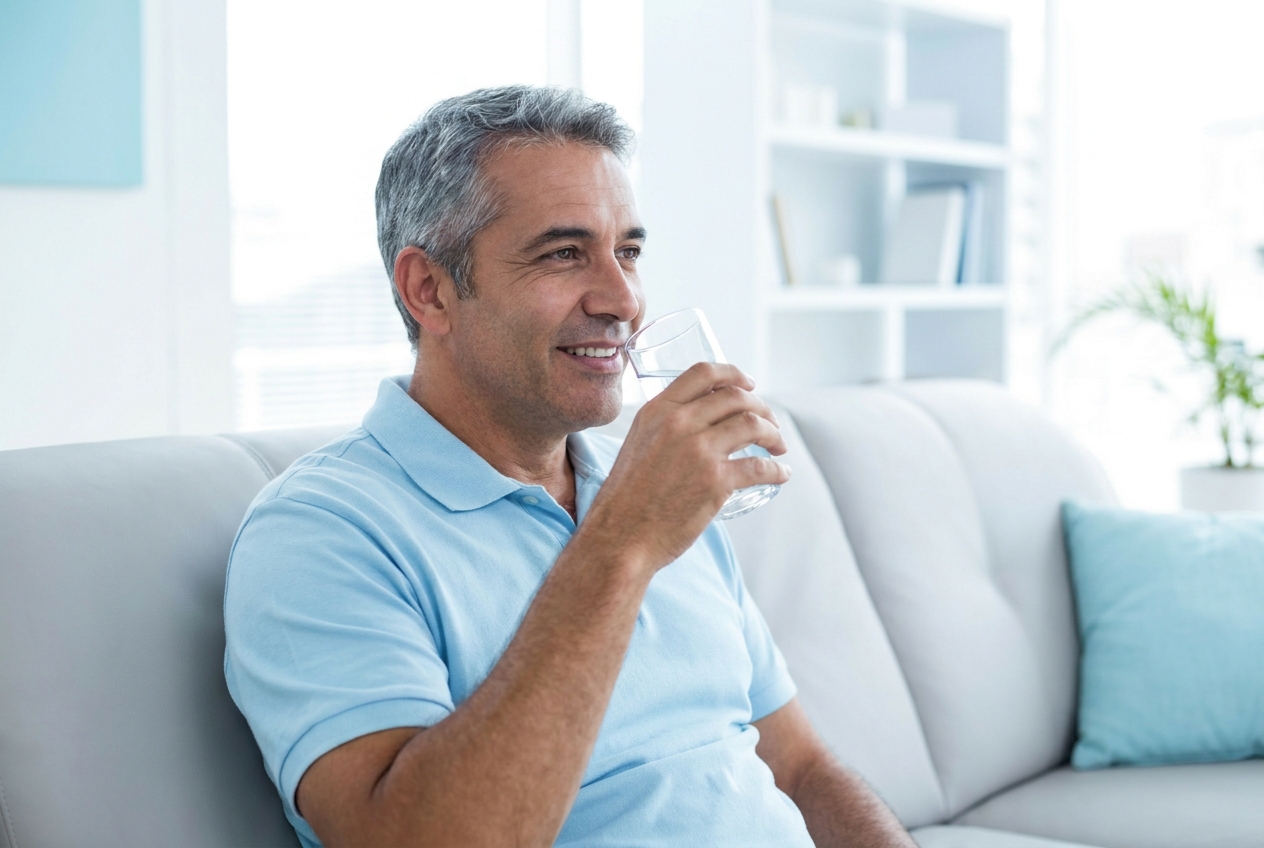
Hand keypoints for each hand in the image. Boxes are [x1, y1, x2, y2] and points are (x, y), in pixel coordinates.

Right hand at [581, 362, 790, 571]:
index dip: (734, 374)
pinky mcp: (715, 481)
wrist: (620, 536)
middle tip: (770, 423)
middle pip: (736, 397)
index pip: (703, 373)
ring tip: (778, 446)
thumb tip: (695, 423)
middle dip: (761, 407)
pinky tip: (781, 474)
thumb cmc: (626, 499)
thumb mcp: (637, 444)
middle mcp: (679, 423)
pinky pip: (759, 467)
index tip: (749, 384)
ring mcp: (699, 450)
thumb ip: (663, 427)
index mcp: (658, 410)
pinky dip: (777, 470)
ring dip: (774, 434)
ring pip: (753, 424)